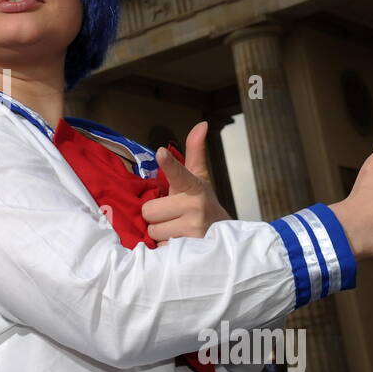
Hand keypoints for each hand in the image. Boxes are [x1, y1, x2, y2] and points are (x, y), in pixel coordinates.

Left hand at [141, 120, 231, 244]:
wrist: (224, 236)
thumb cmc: (203, 204)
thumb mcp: (199, 179)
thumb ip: (195, 152)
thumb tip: (202, 123)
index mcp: (194, 186)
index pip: (179, 173)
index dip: (169, 164)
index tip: (161, 153)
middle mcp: (196, 205)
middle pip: (149, 210)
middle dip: (156, 216)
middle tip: (173, 216)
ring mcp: (194, 228)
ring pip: (152, 230)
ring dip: (161, 233)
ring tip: (178, 230)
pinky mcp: (191, 248)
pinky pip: (160, 246)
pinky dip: (166, 247)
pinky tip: (180, 244)